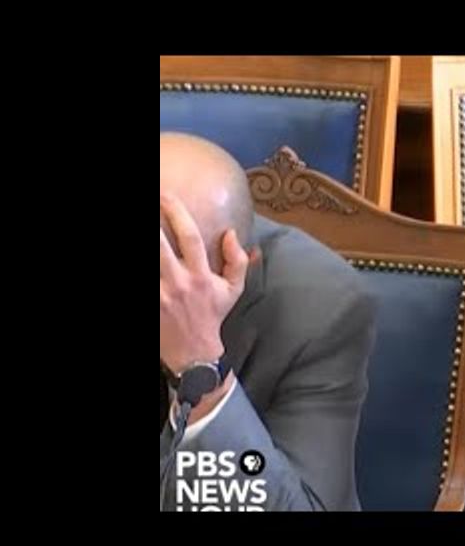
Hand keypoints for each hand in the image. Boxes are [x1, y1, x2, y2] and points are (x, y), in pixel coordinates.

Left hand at [159, 193, 249, 372]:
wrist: (193, 350)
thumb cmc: (213, 314)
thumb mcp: (234, 289)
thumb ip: (238, 260)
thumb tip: (231, 234)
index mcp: (200, 275)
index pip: (189, 236)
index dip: (176, 212)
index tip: (166, 195)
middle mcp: (178, 281)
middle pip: (158, 244)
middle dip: (152, 220)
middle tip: (150, 199)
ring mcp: (160, 293)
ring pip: (149, 258)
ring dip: (146, 239)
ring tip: (145, 223)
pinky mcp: (150, 302)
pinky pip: (145, 280)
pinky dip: (144, 265)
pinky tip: (149, 254)